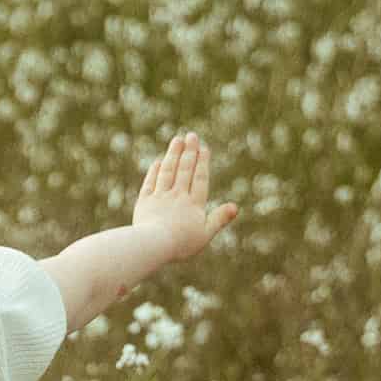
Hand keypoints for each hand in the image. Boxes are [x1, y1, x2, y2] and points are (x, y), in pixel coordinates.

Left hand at [132, 133, 237, 266]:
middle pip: (184, 170)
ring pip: (167, 172)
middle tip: (192, 136)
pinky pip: (150, 183)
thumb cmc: (181, 244)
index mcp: (194, 205)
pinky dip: (154, 171)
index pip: (200, 179)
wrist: (153, 245)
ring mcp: (160, 198)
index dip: (202, 163)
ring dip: (173, 155)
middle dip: (189, 152)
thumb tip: (235, 207)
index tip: (204, 148)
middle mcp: (177, 196)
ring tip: (177, 140)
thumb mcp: (205, 234)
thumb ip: (219, 219)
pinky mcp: (144, 203)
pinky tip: (158, 162)